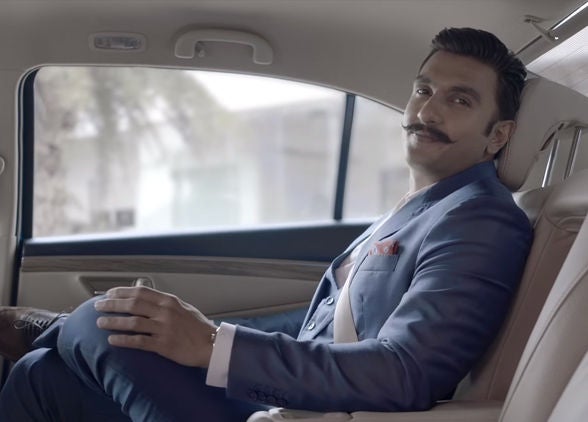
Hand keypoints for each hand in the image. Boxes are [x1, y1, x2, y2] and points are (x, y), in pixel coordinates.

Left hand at [94, 286, 216, 367]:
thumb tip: (145, 293)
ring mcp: (164, 328)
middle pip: (132, 304)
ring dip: (113, 322)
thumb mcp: (183, 307)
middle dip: (112, 304)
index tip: (108, 293)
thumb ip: (164, 302)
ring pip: (132, 322)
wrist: (212, 345)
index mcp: (169, 301)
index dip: (122, 291)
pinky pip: (139, 341)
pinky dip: (123, 340)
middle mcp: (165, 312)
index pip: (140, 292)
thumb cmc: (197, 327)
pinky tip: (112, 340)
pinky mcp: (163, 345)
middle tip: (97, 306)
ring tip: (99, 323)